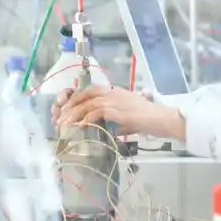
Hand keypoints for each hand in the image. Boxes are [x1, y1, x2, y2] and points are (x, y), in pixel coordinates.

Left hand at [54, 86, 186, 141]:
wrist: (160, 119)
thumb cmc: (147, 119)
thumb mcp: (126, 117)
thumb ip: (113, 120)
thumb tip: (100, 129)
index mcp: (114, 91)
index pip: (89, 91)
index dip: (76, 100)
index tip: (66, 110)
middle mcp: (113, 93)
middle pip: (85, 96)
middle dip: (70, 108)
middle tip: (60, 119)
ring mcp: (115, 100)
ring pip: (88, 104)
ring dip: (74, 115)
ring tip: (65, 125)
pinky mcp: (118, 111)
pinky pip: (97, 113)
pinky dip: (86, 119)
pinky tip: (80, 126)